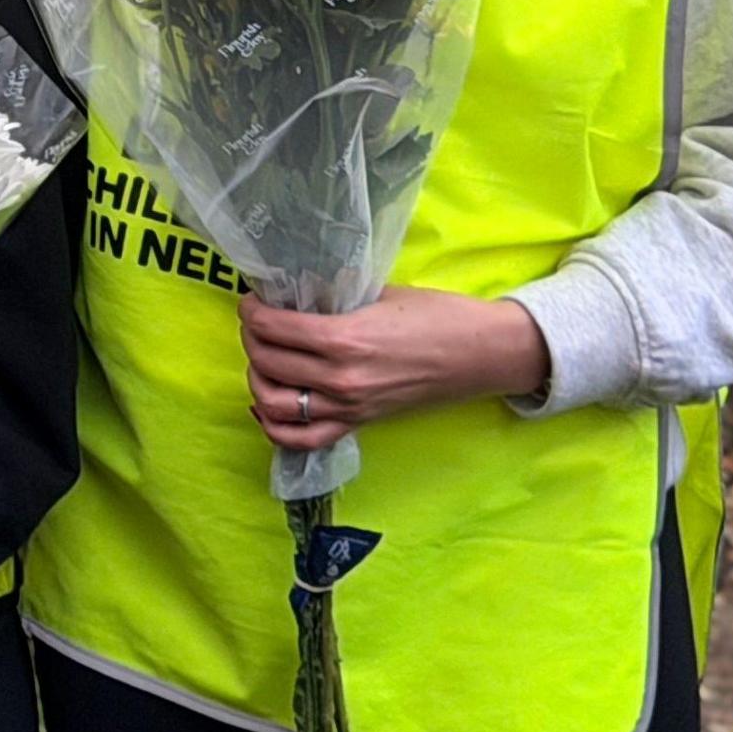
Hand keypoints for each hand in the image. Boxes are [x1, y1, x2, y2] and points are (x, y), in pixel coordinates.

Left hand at [239, 285, 550, 452]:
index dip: (252, 310)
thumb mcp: (378, 294)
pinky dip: (275, 426)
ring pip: (273, 403)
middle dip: (252, 337)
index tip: (254, 301)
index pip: (271, 328)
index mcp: (343, 339)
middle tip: (258, 323)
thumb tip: (294, 293)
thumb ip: (333, 297)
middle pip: (265, 361)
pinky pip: (302, 438)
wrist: (480, 355)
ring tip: (264, 358)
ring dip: (257, 378)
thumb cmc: (436, 316)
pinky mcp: (358, 423)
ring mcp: (348, 407)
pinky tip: (268, 405)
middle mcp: (340, 378)